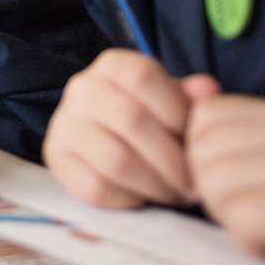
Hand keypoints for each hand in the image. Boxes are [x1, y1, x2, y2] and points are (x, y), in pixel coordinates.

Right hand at [43, 49, 217, 208]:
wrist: (102, 138)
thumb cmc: (148, 118)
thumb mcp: (171, 101)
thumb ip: (191, 97)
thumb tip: (209, 89)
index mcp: (112, 65)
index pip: (142, 77)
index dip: (176, 111)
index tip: (199, 142)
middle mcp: (82, 88)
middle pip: (130, 119)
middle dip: (173, 161)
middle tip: (195, 186)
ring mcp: (64, 123)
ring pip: (115, 159)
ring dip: (155, 185)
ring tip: (175, 195)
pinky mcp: (56, 159)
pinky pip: (96, 187)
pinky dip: (129, 199)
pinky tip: (144, 197)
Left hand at [189, 95, 264, 264]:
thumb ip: (245, 141)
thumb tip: (184, 101)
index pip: (204, 116)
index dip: (204, 159)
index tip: (239, 189)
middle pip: (200, 151)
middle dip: (215, 194)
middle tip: (260, 216)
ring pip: (214, 186)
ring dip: (235, 222)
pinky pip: (241, 220)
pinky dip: (256, 243)